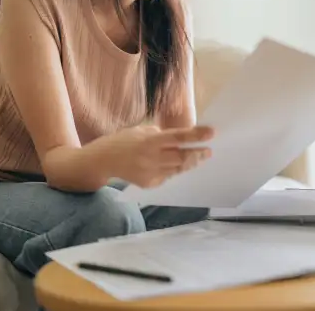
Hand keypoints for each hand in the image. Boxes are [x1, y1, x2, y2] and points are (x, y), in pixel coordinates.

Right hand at [95, 124, 213, 187]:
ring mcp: (150, 173)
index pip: (177, 138)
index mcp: (148, 141)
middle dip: (198, 153)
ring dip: (190, 163)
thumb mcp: (140, 130)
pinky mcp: (149, 184)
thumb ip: (161, 134)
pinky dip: (176, 170)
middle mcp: (150, 158)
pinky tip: (179, 165)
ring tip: (199, 157)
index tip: (212, 133)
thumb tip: (183, 136)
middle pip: (182, 157)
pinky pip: (168, 176)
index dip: (196, 135)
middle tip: (209, 150)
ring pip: (178, 169)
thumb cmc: (123, 141)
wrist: (103, 161)